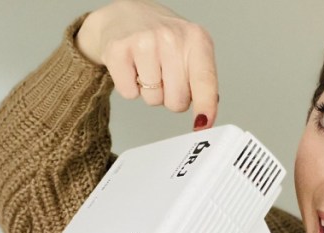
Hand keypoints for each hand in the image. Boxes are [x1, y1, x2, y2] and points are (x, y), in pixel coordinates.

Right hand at [77, 0, 218, 130]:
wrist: (123, 16)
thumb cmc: (161, 38)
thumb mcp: (190, 49)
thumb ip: (201, 79)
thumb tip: (205, 115)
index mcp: (196, 38)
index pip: (205, 81)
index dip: (205, 107)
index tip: (203, 124)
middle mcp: (171, 37)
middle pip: (177, 100)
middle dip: (171, 98)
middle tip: (165, 78)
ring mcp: (144, 42)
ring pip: (153, 99)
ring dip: (150, 92)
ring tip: (147, 68)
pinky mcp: (118, 50)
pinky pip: (129, 94)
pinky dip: (129, 87)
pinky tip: (131, 67)